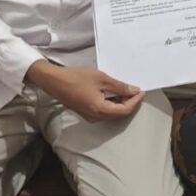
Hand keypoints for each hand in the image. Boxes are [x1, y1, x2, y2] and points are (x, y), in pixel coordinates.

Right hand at [26, 60, 143, 121]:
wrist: (54, 81)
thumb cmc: (76, 78)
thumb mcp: (101, 78)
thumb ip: (119, 86)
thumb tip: (133, 90)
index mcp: (100, 110)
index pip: (124, 110)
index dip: (135, 101)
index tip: (141, 91)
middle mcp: (95, 117)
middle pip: (119, 114)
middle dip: (129, 102)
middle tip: (135, 89)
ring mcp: (90, 116)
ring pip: (111, 113)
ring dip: (120, 103)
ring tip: (125, 88)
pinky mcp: (86, 112)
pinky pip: (103, 111)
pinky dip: (111, 103)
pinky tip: (113, 92)